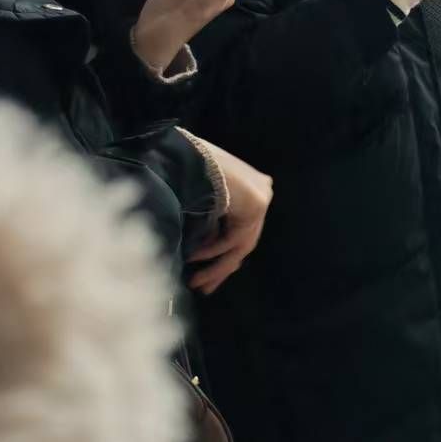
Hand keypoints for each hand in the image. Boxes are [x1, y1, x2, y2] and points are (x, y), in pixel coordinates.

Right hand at [187, 140, 272, 295]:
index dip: (223, 257)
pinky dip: (213, 249)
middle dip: (220, 268)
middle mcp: (260, 192)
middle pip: (242, 241)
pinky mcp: (257, 203)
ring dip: (215, 265)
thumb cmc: (179, 174)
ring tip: (195, 281)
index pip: (240, 232)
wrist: (179, 154)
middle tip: (203, 287)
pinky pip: (235, 236)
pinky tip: (194, 257)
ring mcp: (261, 197)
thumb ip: (208, 225)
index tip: (206, 278)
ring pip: (240, 243)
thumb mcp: (197, 203)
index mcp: (249, 190)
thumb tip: (199, 255)